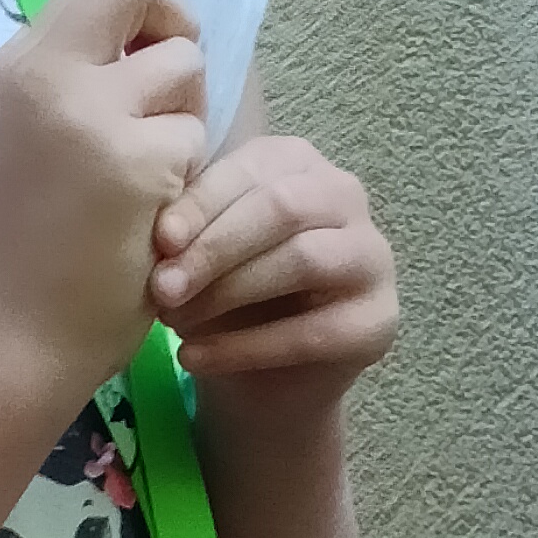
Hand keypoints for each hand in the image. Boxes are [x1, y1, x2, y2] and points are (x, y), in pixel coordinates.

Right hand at [0, 0, 211, 402]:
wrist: (21, 333)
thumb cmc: (39, 239)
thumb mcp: (38, 134)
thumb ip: (81, 77)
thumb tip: (154, 27)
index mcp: (18, 64)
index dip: (150, 10)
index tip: (153, 62)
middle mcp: (41, 73)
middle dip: (174, 40)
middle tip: (168, 107)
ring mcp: (86, 115)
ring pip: (184, 68)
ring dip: (183, 120)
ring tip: (148, 178)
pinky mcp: (133, 163)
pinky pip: (196, 138)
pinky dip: (187, 179)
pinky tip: (151, 217)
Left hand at [148, 137, 397, 411]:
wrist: (263, 374)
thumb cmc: (226, 292)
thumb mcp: (201, 248)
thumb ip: (190, 226)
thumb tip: (162, 235)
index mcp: (298, 163)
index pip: (253, 169)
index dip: (203, 202)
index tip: (159, 241)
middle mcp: (346, 198)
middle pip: (282, 208)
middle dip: (215, 247)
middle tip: (161, 288)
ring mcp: (372, 259)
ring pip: (303, 260)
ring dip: (228, 293)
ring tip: (173, 322)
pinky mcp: (377, 322)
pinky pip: (311, 332)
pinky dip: (243, 348)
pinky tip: (194, 358)